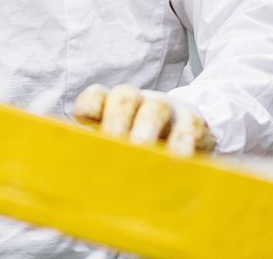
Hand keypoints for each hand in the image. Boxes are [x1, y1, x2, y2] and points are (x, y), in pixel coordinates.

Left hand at [73, 84, 215, 155]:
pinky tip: (176, 161)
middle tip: (112, 148)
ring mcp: (168, 109)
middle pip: (125, 96)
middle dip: (116, 122)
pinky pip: (189, 126)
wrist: (188, 138)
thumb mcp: (119, 149)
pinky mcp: (193, 123)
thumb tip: (79, 177)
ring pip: (156, 106)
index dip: (89, 107)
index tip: (84, 126)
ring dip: (146, 129)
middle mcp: (139, 102)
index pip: (97, 96)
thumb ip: (101, 155)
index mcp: (113, 108)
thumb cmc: (142, 149)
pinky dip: (181, 143)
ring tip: (142, 152)